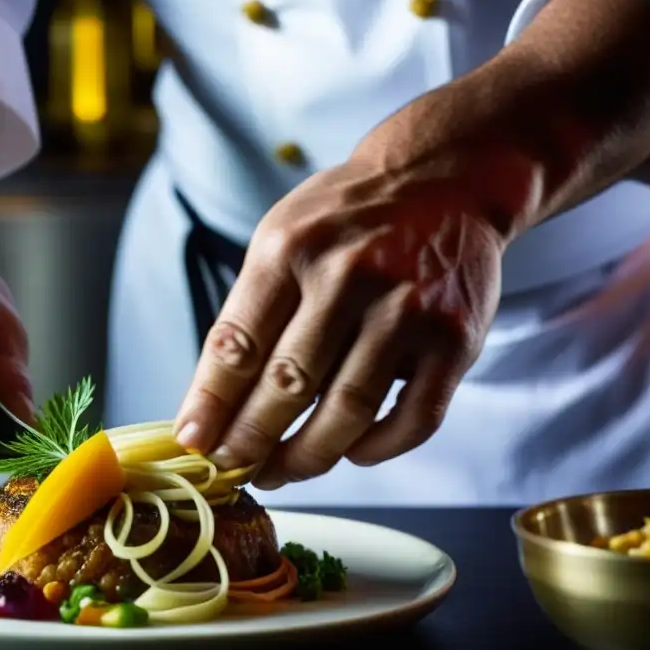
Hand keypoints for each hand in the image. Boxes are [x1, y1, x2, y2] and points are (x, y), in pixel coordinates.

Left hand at [174, 157, 505, 488]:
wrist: (445, 178)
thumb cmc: (349, 218)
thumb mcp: (284, 237)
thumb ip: (253, 310)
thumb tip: (215, 400)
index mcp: (290, 250)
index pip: (238, 343)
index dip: (211, 403)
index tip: (194, 441)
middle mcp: (347, 275)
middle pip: (287, 384)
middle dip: (251, 441)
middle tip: (232, 469)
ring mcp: (407, 308)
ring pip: (348, 411)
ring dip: (308, 456)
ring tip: (282, 472)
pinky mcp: (455, 337)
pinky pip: (414, 419)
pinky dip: (377, 448)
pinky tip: (351, 452)